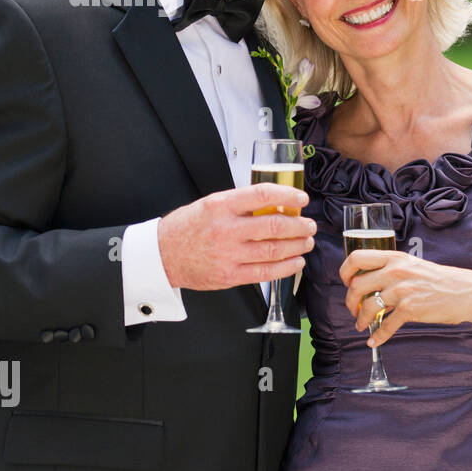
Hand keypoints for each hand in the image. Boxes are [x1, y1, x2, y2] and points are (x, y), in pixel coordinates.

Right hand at [158, 184, 314, 289]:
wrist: (162, 255)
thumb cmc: (188, 227)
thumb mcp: (211, 204)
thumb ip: (241, 203)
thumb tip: (276, 202)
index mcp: (220, 206)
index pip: (262, 195)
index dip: (287, 196)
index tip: (301, 199)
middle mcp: (225, 230)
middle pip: (273, 225)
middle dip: (299, 225)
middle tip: (309, 225)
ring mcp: (228, 254)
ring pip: (274, 250)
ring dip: (297, 246)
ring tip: (306, 242)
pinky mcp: (229, 275)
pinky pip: (265, 272)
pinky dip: (286, 267)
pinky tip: (296, 261)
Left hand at [341, 250, 471, 346]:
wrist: (468, 293)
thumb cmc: (442, 281)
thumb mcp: (414, 266)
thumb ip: (393, 270)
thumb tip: (370, 283)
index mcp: (395, 258)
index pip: (357, 258)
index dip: (345, 272)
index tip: (346, 283)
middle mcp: (396, 271)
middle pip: (356, 285)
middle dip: (349, 301)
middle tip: (353, 309)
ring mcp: (403, 290)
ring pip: (367, 307)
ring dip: (360, 320)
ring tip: (362, 325)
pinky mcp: (410, 309)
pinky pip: (385, 325)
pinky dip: (377, 337)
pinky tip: (374, 341)